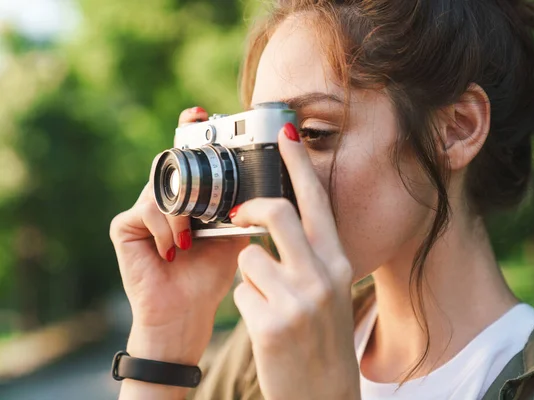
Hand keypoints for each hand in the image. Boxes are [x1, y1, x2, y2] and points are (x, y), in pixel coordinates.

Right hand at [110, 107, 248, 365]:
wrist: (187, 311)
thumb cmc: (211, 273)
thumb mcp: (234, 234)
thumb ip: (242, 206)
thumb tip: (267, 181)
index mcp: (190, 196)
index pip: (188, 157)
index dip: (191, 130)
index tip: (201, 112)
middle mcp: (164, 197)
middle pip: (171, 164)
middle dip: (184, 162)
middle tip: (196, 158)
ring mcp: (141, 210)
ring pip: (161, 188)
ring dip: (181, 211)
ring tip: (192, 238)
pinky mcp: (124, 227)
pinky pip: (144, 211)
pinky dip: (165, 228)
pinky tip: (176, 250)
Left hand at [230, 123, 360, 399]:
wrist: (323, 396)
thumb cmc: (322, 341)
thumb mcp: (329, 292)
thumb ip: (310, 256)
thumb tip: (273, 221)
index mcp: (339, 263)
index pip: (317, 201)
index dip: (298, 164)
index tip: (283, 133)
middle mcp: (324, 276)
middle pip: (276, 211)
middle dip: (251, 206)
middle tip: (241, 210)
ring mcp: (299, 299)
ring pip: (250, 257)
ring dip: (250, 276)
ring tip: (267, 302)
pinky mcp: (272, 323)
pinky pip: (241, 292)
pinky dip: (245, 304)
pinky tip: (264, 326)